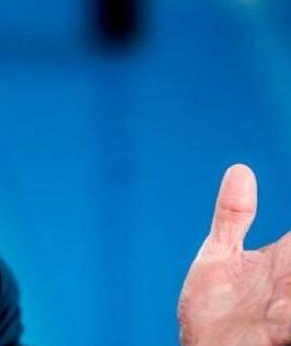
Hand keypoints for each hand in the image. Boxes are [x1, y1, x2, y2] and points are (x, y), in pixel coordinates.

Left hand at [179, 164, 290, 345]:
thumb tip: (240, 168)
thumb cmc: (214, 308)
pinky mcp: (281, 333)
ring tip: (282, 298)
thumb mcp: (219, 255)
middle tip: (289, 264)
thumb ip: (232, 216)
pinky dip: (289, 315)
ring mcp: (289, 308)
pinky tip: (282, 310)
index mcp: (286, 260)